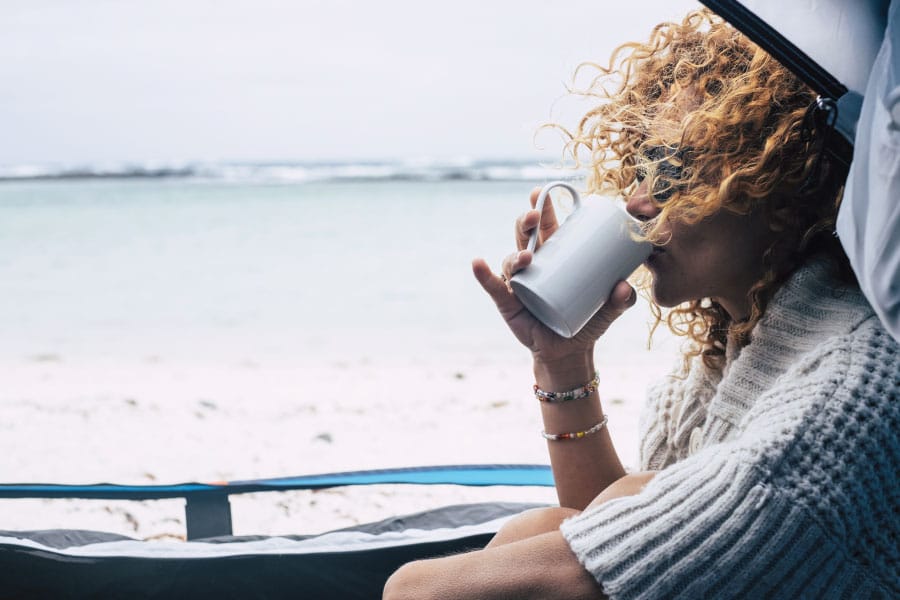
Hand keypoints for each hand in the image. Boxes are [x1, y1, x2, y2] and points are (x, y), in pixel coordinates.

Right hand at [472, 186, 636, 363]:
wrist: (570, 353)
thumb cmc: (588, 321)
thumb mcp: (609, 309)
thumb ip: (622, 299)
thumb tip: (624, 286)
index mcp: (555, 257)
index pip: (546, 226)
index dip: (542, 208)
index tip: (541, 192)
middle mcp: (533, 265)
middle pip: (525, 236)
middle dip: (526, 221)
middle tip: (535, 217)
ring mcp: (518, 283)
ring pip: (511, 259)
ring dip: (515, 253)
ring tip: (525, 258)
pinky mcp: (508, 303)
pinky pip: (493, 287)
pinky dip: (484, 275)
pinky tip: (478, 264)